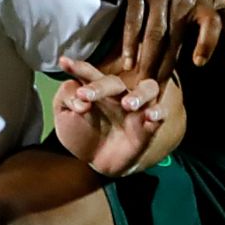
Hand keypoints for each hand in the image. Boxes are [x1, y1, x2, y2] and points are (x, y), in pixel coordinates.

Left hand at [51, 56, 168, 177]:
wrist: (96, 162)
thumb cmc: (81, 134)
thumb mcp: (64, 117)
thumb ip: (66, 98)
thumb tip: (79, 95)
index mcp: (97, 90)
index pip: (89, 75)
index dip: (78, 68)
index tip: (63, 62)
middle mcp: (118, 95)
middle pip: (114, 82)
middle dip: (100, 87)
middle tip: (85, 96)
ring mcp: (136, 109)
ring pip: (148, 88)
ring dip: (139, 94)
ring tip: (127, 104)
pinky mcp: (148, 127)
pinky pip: (160, 114)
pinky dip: (158, 112)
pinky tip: (150, 116)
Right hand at [114, 0, 224, 83]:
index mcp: (205, 1)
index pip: (214, 21)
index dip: (208, 41)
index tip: (198, 62)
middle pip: (174, 37)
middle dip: (165, 67)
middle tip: (156, 92)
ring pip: (154, 32)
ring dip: (147, 59)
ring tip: (141, 82)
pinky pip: (134, 19)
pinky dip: (130, 42)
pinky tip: (128, 61)